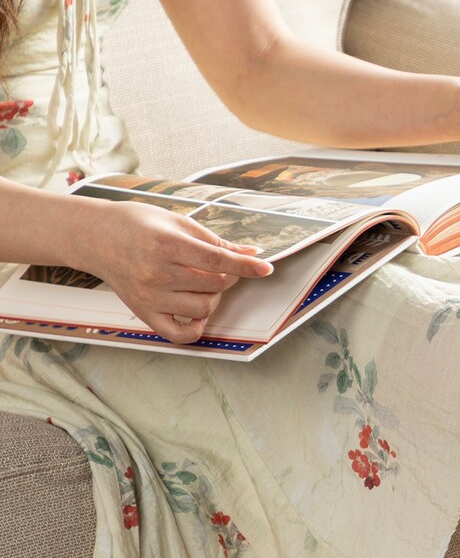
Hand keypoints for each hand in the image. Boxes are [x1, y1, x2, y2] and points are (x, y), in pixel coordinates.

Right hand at [84, 202, 273, 344]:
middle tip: (218, 266)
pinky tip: (197, 310)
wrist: (96, 236)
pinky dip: (197, 326)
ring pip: (204, 307)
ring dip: (214, 296)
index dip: (245, 265)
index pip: (216, 260)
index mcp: (165, 244)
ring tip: (202, 282)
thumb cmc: (136, 224)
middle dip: (227, 276)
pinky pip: (180, 334)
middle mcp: (156, 273)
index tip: (265, 267)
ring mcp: (150, 296)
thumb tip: (250, 253)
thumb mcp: (177, 222)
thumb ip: (214, 241)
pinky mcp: (144, 313)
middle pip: (214, 284)